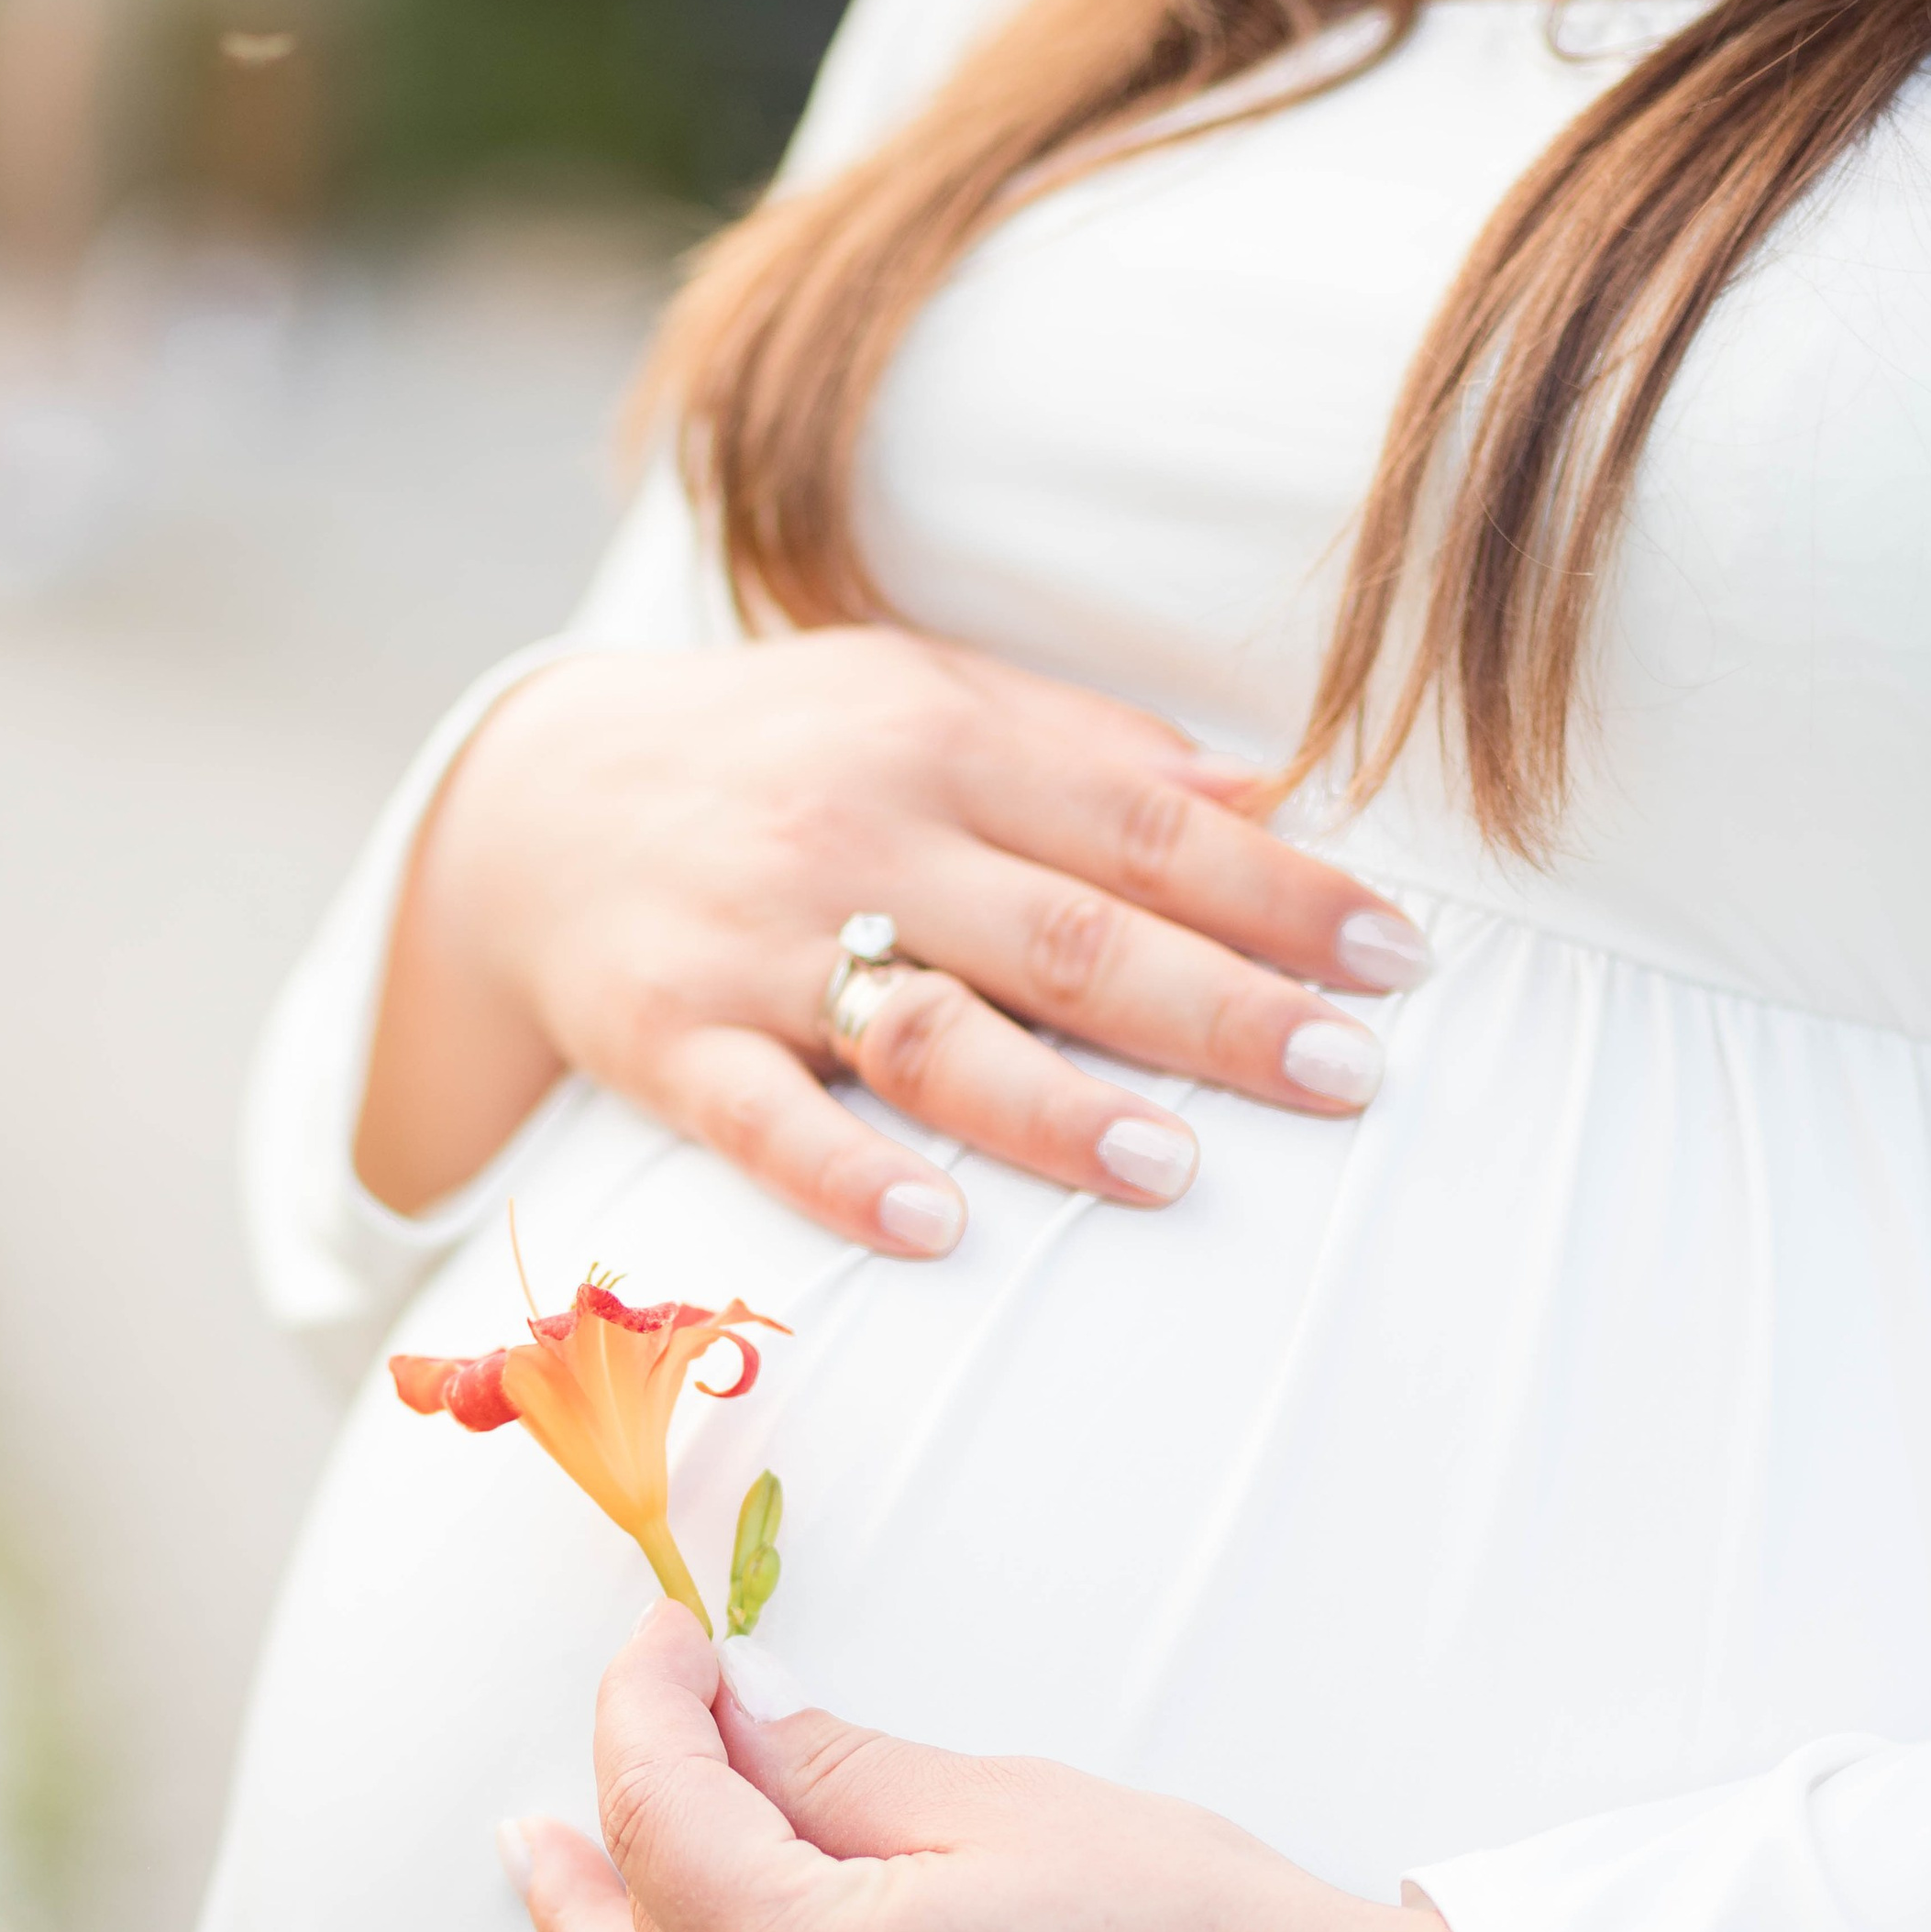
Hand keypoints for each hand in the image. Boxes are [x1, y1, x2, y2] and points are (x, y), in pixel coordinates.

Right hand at [357, 627, 1423, 1240]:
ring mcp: (757, 942)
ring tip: (1172, 1166)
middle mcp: (860, 832)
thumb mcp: (925, 700)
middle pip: (1066, 931)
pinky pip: (762, 1119)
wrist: (534, 803)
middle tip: (1348, 1080)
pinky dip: (845, 1177)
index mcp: (945, 741)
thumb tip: (1267, 797)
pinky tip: (934, 1231)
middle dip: (1217, 1009)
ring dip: (1054, 1103)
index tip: (1397, 967)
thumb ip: (1086, 752)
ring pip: (927, 1030)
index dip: (1280, 895)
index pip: (1146, 826)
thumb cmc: (779, 759)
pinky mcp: (666, 1039)